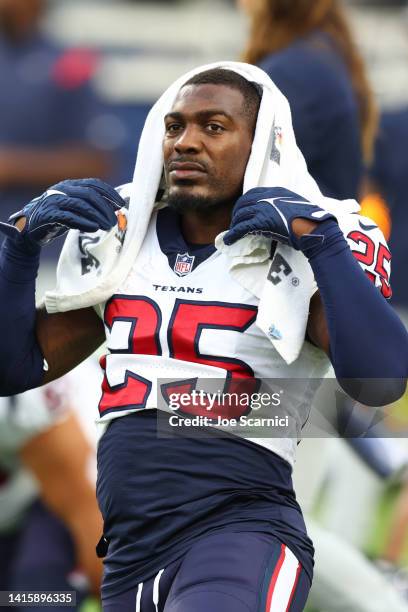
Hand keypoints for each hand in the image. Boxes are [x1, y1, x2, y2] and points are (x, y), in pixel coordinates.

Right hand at [0, 178, 124, 248]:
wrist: (28, 230)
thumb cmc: (55, 219)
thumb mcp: (74, 209)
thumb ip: (90, 206)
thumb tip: (116, 209)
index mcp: (70, 185)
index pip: (94, 184)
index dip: (110, 193)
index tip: (122, 204)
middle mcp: (62, 189)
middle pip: (89, 194)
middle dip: (105, 208)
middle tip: (115, 221)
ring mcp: (53, 201)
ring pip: (81, 205)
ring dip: (98, 216)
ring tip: (108, 227)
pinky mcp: (47, 214)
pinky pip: (69, 217)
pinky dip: (83, 222)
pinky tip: (94, 228)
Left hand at [223, 187, 335, 249]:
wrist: (315, 228)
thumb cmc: (311, 220)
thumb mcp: (295, 206)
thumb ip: (283, 206)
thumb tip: (277, 215)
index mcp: (277, 191)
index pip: (253, 194)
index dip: (244, 204)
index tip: (242, 212)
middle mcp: (268, 196)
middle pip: (244, 203)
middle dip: (237, 213)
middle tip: (234, 223)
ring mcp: (264, 208)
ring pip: (241, 214)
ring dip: (234, 224)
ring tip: (232, 233)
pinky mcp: (262, 221)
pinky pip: (242, 227)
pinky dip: (233, 234)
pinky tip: (229, 240)